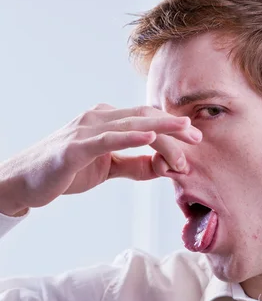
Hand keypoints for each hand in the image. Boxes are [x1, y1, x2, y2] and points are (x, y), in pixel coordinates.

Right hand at [0, 104, 201, 215]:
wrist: (24, 183)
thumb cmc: (65, 171)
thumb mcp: (108, 168)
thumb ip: (135, 165)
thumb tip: (164, 168)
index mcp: (107, 120)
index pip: (146, 119)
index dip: (172, 127)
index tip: (194, 139)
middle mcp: (98, 118)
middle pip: (144, 117)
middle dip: (174, 125)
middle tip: (198, 136)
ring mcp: (86, 130)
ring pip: (132, 124)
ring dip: (162, 130)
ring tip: (185, 132)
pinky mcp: (75, 147)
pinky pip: (108, 139)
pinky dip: (131, 136)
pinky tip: (150, 137)